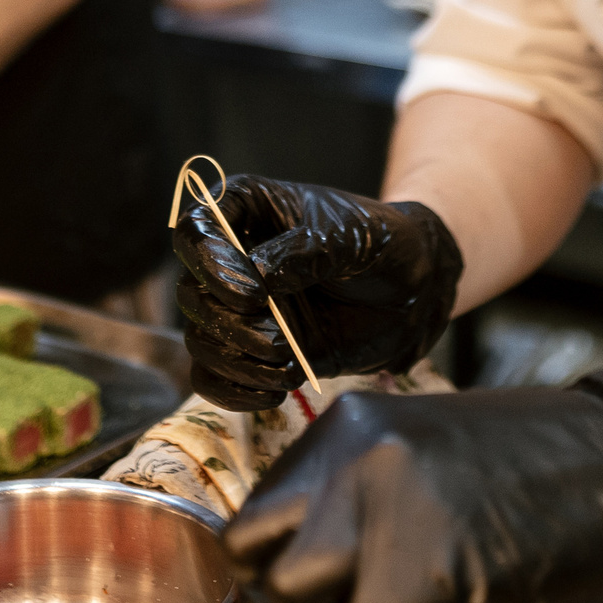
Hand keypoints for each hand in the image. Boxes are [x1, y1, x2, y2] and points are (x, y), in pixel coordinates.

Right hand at [173, 175, 462, 410]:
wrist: (411, 288)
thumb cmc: (379, 242)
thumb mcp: (349, 236)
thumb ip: (304, 252)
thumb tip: (256, 276)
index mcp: (245, 209)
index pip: (195, 230)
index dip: (210, 265)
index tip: (252, 294)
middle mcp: (230, 258)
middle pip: (192, 294)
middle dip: (231, 324)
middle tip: (278, 339)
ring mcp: (238, 307)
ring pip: (200, 340)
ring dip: (238, 362)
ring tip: (287, 365)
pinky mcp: (251, 348)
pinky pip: (212, 377)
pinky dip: (234, 392)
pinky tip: (275, 393)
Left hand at [227, 361, 602, 602]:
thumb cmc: (542, 466)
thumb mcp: (423, 452)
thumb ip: (355, 490)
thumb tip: (299, 554)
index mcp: (351, 425)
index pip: (255, 512)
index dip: (271, 560)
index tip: (300, 581)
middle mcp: (354, 461)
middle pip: (261, 561)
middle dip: (295, 598)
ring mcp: (381, 516)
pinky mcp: (417, 578)